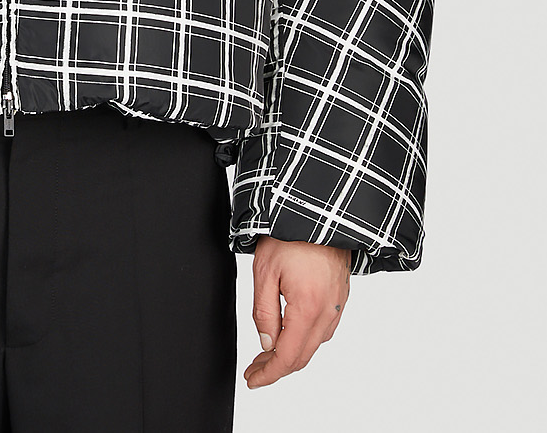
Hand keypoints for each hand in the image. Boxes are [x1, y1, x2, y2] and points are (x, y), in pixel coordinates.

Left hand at [243, 235, 350, 387]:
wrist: (320, 211)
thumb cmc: (291, 234)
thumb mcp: (265, 271)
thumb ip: (265, 312)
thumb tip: (267, 343)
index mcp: (308, 308)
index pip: (287, 357)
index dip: (268, 374)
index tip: (252, 380)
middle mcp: (327, 312)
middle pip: (302, 356)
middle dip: (276, 368)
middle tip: (255, 369)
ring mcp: (337, 305)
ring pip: (314, 344)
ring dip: (291, 354)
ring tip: (268, 353)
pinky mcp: (340, 296)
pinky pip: (324, 328)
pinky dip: (305, 339)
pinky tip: (291, 333)